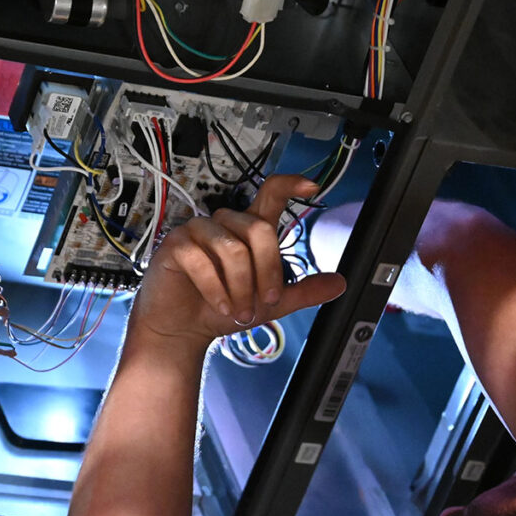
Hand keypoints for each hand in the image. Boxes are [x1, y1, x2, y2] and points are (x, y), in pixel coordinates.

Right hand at [130, 174, 346, 349]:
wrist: (184, 329)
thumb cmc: (221, 308)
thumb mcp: (269, 303)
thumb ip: (302, 291)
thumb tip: (338, 283)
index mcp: (248, 230)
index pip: (270, 194)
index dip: (290, 185)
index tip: (313, 188)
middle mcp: (225, 224)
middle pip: (259, 229)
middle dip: (267, 272)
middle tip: (265, 301)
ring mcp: (199, 231)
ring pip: (233, 249)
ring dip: (242, 287)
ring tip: (239, 310)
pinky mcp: (177, 245)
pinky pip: (203, 262)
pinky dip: (216, 290)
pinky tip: (222, 306)